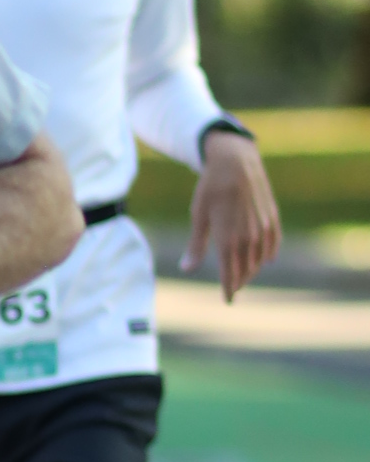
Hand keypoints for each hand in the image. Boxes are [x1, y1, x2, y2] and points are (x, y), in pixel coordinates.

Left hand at [182, 133, 280, 301]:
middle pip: (246, 269)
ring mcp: (263, 227)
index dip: (229, 289)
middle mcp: (248, 237)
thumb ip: (196, 245)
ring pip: (260, 259)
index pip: (230, 274)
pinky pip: (273, 243)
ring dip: (253, 269)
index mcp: (228, 239)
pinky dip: (269, 254)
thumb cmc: (211, 188)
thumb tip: (186, 269)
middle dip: (239, 281)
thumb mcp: (199, 216)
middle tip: (233, 288)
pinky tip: (266, 259)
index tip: (228, 300)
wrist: (235, 161)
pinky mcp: (272, 217)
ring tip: (245, 275)